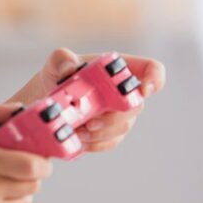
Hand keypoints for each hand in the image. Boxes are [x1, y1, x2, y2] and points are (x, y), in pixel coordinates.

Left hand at [7, 47, 166, 153]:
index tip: (144, 90)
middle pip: (136, 105)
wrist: (46, 98)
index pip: (151, 68)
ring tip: (77, 131)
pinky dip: (95, 144)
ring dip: (101, 133)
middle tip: (90, 123)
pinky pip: (110, 142)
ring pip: (123, 126)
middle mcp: (124, 92)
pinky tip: (79, 141)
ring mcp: (119, 113)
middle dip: (115, 117)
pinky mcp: (108, 132)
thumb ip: (61, 58)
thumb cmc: (57, 75)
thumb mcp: (55, 63)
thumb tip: (70, 67)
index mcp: (118, 69)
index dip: (155, 78)